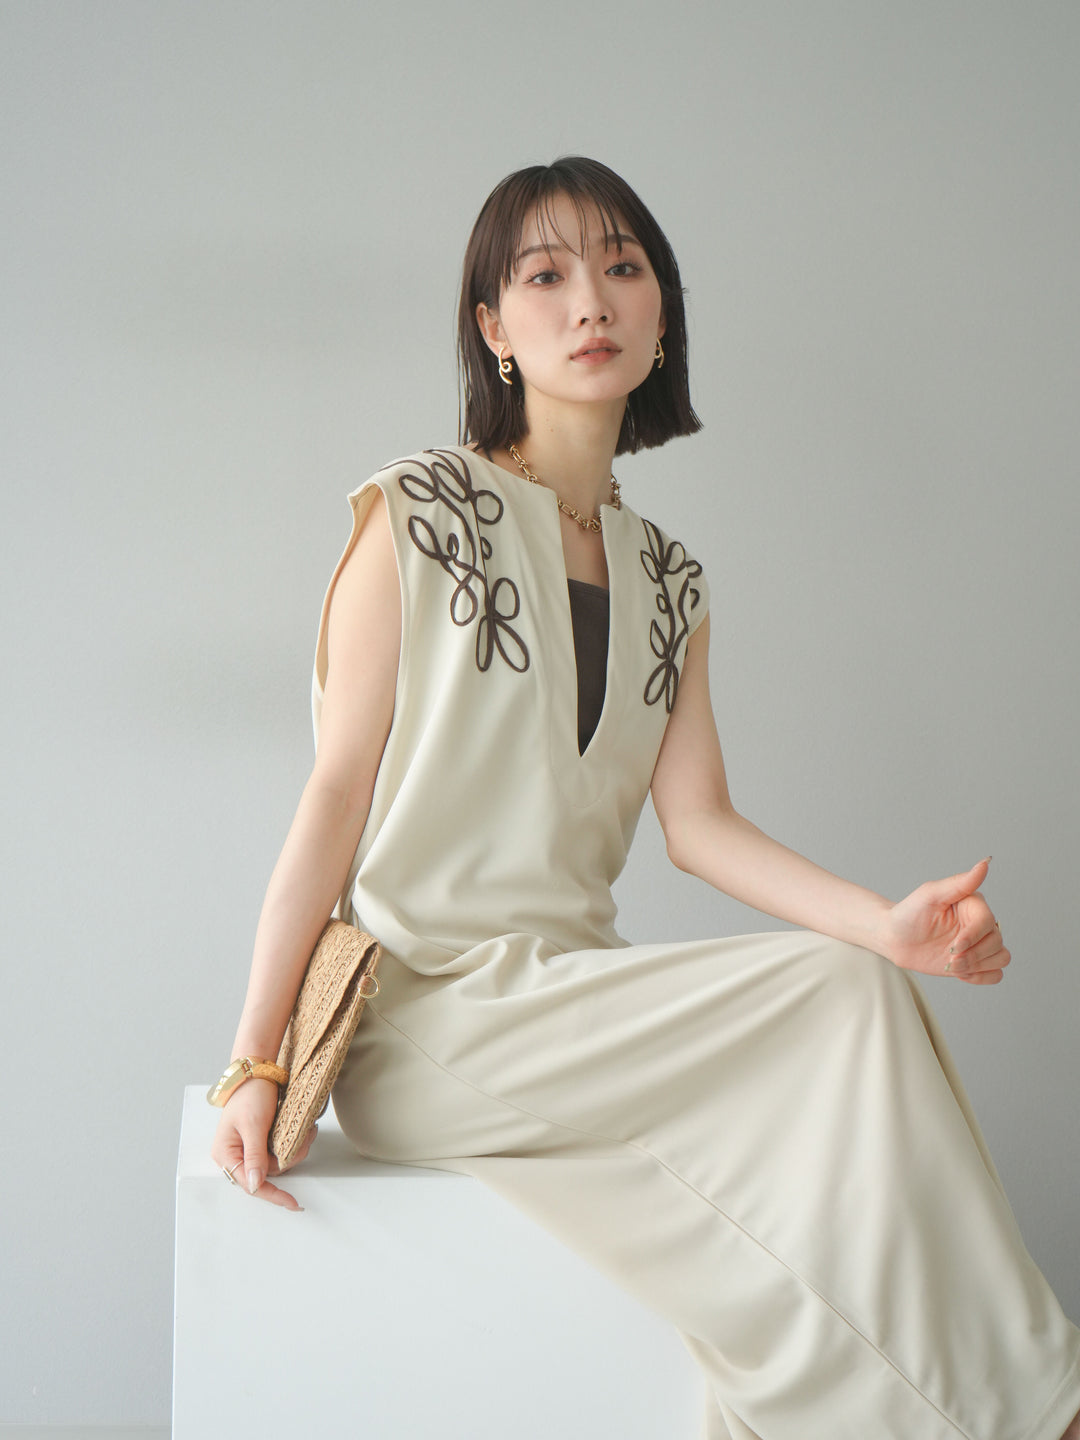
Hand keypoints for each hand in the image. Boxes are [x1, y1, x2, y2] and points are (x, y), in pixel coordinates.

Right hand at [210, 1078, 317, 1211]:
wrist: (258, 1070)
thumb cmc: (250, 1094)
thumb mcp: (254, 1125)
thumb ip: (255, 1156)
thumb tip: (255, 1185)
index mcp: (226, 1154)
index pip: (250, 1184)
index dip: (273, 1194)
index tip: (293, 1204)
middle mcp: (235, 1155)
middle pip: (267, 1174)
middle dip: (290, 1159)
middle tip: (307, 1139)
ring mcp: (249, 1148)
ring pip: (277, 1162)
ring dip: (295, 1149)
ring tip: (308, 1130)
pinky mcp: (262, 1141)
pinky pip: (280, 1151)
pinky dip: (293, 1144)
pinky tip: (304, 1131)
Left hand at [875, 858, 1010, 984]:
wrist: (894, 938)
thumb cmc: (909, 912)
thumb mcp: (930, 895)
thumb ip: (960, 882)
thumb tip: (985, 862)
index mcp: (973, 904)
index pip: (988, 922)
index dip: (973, 937)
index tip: (954, 945)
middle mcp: (980, 923)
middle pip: (997, 943)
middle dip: (973, 955)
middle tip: (949, 959)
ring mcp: (978, 943)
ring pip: (1001, 957)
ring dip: (978, 966)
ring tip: (952, 965)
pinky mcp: (975, 962)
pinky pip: (995, 974)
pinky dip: (981, 977)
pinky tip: (959, 973)